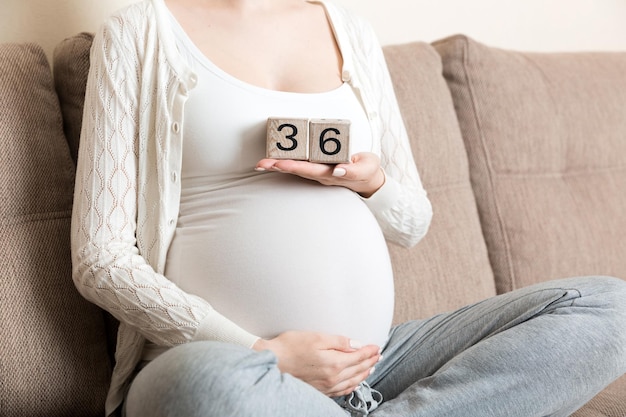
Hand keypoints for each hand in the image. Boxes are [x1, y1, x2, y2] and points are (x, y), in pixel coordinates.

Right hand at [252, 331, 380, 396]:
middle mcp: (333, 378)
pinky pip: (341, 391)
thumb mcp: (316, 337)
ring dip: (364, 374)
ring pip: (352, 381)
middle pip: (358, 370)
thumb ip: (339, 341)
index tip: (377, 346)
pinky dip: (352, 385)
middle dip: (370, 362)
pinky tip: (354, 382)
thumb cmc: (290, 346)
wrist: (272, 361)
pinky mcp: (319, 391)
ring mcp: (326, 387)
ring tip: (371, 367)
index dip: (370, 351)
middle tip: (378, 355)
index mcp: (334, 363)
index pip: (359, 357)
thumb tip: (356, 344)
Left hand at [255, 152, 384, 197]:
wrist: (368, 180)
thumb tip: (337, 170)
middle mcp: (320, 174)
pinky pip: (298, 164)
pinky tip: (271, 161)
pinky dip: (284, 163)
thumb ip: (352, 170)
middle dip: (278, 166)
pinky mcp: (317, 168)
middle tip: (261, 164)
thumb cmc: (366, 171)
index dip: (295, 166)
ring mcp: (317, 172)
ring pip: (295, 168)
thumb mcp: (366, 169)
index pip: (310, 169)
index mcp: (331, 173)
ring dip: (277, 166)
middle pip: (296, 170)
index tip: (280, 164)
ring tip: (260, 164)